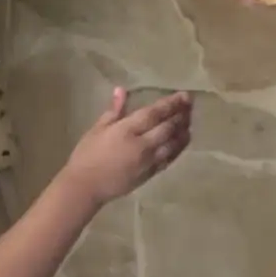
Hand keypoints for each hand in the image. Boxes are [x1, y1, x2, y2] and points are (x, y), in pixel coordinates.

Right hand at [65, 86, 193, 209]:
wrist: (85, 186)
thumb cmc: (87, 154)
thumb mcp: (97, 128)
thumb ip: (113, 110)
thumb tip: (122, 90)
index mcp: (127, 130)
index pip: (155, 113)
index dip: (171, 103)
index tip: (183, 95)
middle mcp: (142, 144)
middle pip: (168, 127)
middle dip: (181, 114)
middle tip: (190, 104)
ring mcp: (148, 161)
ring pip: (173, 143)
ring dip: (183, 131)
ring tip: (189, 120)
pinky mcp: (150, 174)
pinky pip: (169, 159)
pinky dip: (178, 148)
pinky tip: (183, 141)